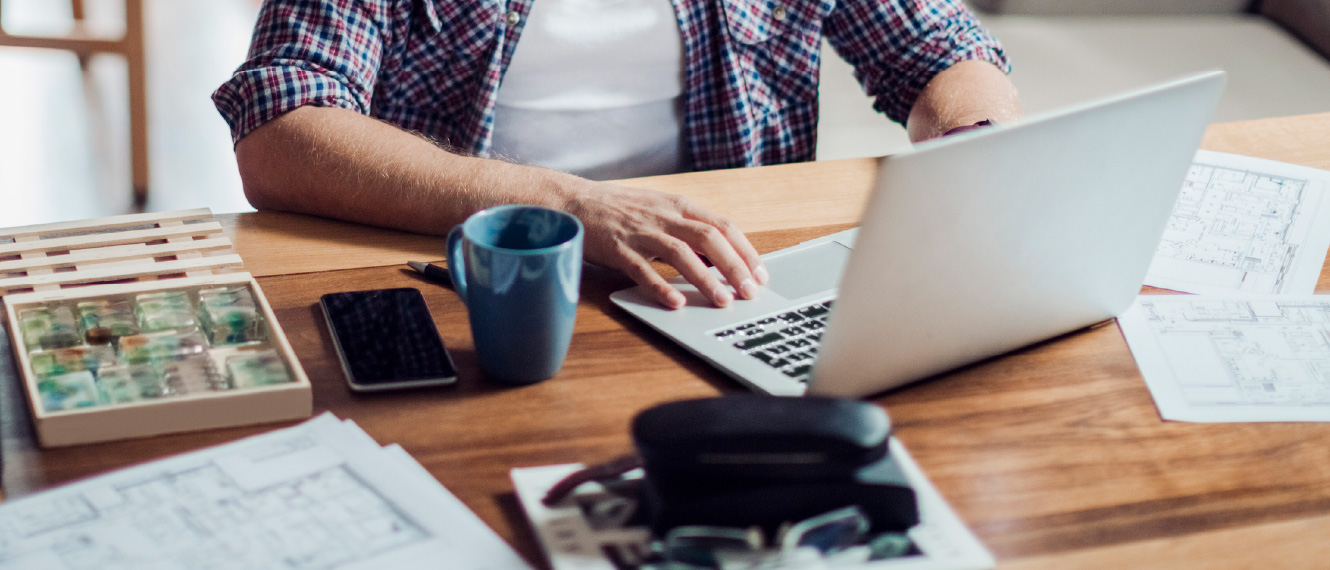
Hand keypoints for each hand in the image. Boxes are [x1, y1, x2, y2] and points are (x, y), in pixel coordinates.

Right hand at [566, 181, 768, 309]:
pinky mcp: (618, 249)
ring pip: (682, 254)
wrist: (574, 200)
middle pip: (710, 239)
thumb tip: (719, 258)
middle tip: (750, 292)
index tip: (760, 274)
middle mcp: (664, 217)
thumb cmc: (619, 209)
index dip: (746, 251)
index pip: (723, 226)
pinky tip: (676, 302)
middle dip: (735, 267)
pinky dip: (661, 287)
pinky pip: (643, 269)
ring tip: (723, 301)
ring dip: (706, 279)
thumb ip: (688, 228)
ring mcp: (641, 232)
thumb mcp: (660, 209)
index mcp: (679, 206)